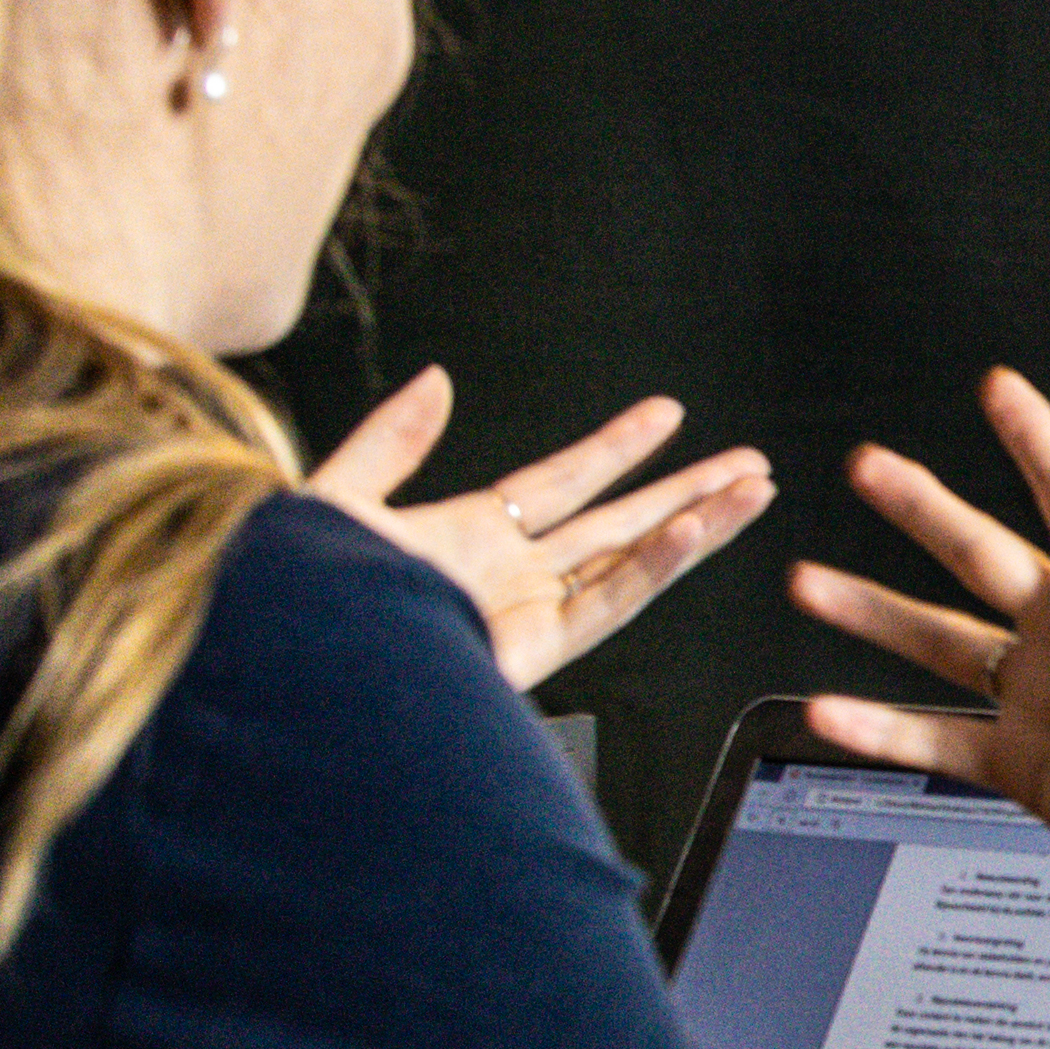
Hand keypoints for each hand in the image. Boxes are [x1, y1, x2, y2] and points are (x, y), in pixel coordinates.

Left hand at [307, 369, 772, 689]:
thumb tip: (437, 380)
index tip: (668, 414)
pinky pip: (609, 600)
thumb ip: (391, 441)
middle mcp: (510, 577)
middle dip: (688, 491)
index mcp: (468, 537)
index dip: (617, 447)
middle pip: (620, 522)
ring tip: (755, 490)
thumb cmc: (296, 600)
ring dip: (697, 524)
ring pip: (632, 560)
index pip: (563, 481)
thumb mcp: (337, 497)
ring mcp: (526, 613)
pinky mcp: (533, 650)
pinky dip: (655, 567)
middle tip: (750, 465)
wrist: (294, 668)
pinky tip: (693, 531)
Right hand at [786, 377, 1049, 907]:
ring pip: (937, 643)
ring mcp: (1040, 697)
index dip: (1027, 437)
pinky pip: (934, 737)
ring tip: (808, 582)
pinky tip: (831, 708)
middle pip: (974, 556)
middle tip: (867, 468)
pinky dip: (881, 726)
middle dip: (919, 509)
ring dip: (872, 613)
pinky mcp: (1020, 761)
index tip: (999, 388)